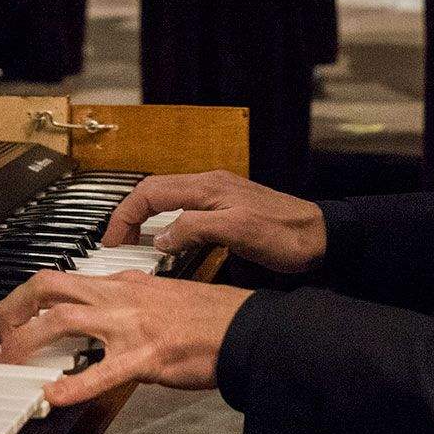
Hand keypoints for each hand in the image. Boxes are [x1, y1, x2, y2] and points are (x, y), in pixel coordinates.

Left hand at [0, 270, 254, 407]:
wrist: (243, 327)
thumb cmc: (209, 317)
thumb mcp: (160, 296)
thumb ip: (128, 302)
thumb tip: (100, 316)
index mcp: (123, 283)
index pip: (64, 279)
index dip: (28, 294)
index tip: (11, 311)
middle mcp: (119, 297)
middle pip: (49, 287)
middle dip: (13, 308)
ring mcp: (129, 325)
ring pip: (61, 321)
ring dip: (25, 341)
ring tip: (7, 362)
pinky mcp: (146, 357)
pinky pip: (100, 372)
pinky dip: (71, 386)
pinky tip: (51, 397)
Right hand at [99, 169, 327, 273]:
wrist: (322, 238)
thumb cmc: (286, 235)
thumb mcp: (237, 231)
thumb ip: (194, 229)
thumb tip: (160, 237)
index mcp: (207, 186)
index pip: (150, 191)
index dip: (125, 214)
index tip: (112, 239)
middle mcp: (209, 187)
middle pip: (155, 193)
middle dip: (130, 215)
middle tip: (115, 244)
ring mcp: (219, 198)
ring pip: (169, 202)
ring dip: (148, 221)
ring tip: (135, 246)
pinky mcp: (228, 212)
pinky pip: (186, 214)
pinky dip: (168, 227)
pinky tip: (169, 245)